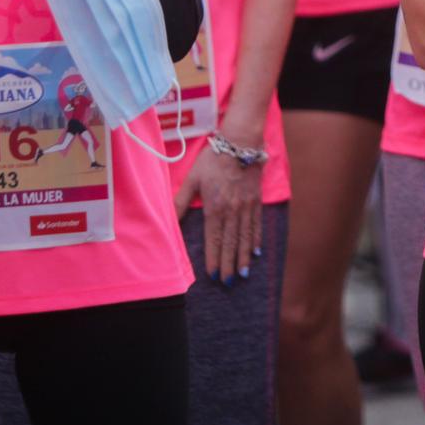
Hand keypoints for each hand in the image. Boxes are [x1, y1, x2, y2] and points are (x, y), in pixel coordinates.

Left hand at [174, 137, 264, 284]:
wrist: (240, 142)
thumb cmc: (212, 160)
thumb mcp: (192, 179)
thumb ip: (181, 202)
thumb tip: (168, 221)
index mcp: (215, 208)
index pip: (214, 239)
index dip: (214, 258)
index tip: (214, 275)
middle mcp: (232, 211)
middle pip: (231, 242)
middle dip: (229, 264)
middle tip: (229, 282)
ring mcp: (246, 206)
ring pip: (245, 237)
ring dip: (244, 256)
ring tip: (244, 273)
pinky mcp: (256, 200)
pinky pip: (256, 224)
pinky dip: (256, 239)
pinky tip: (256, 251)